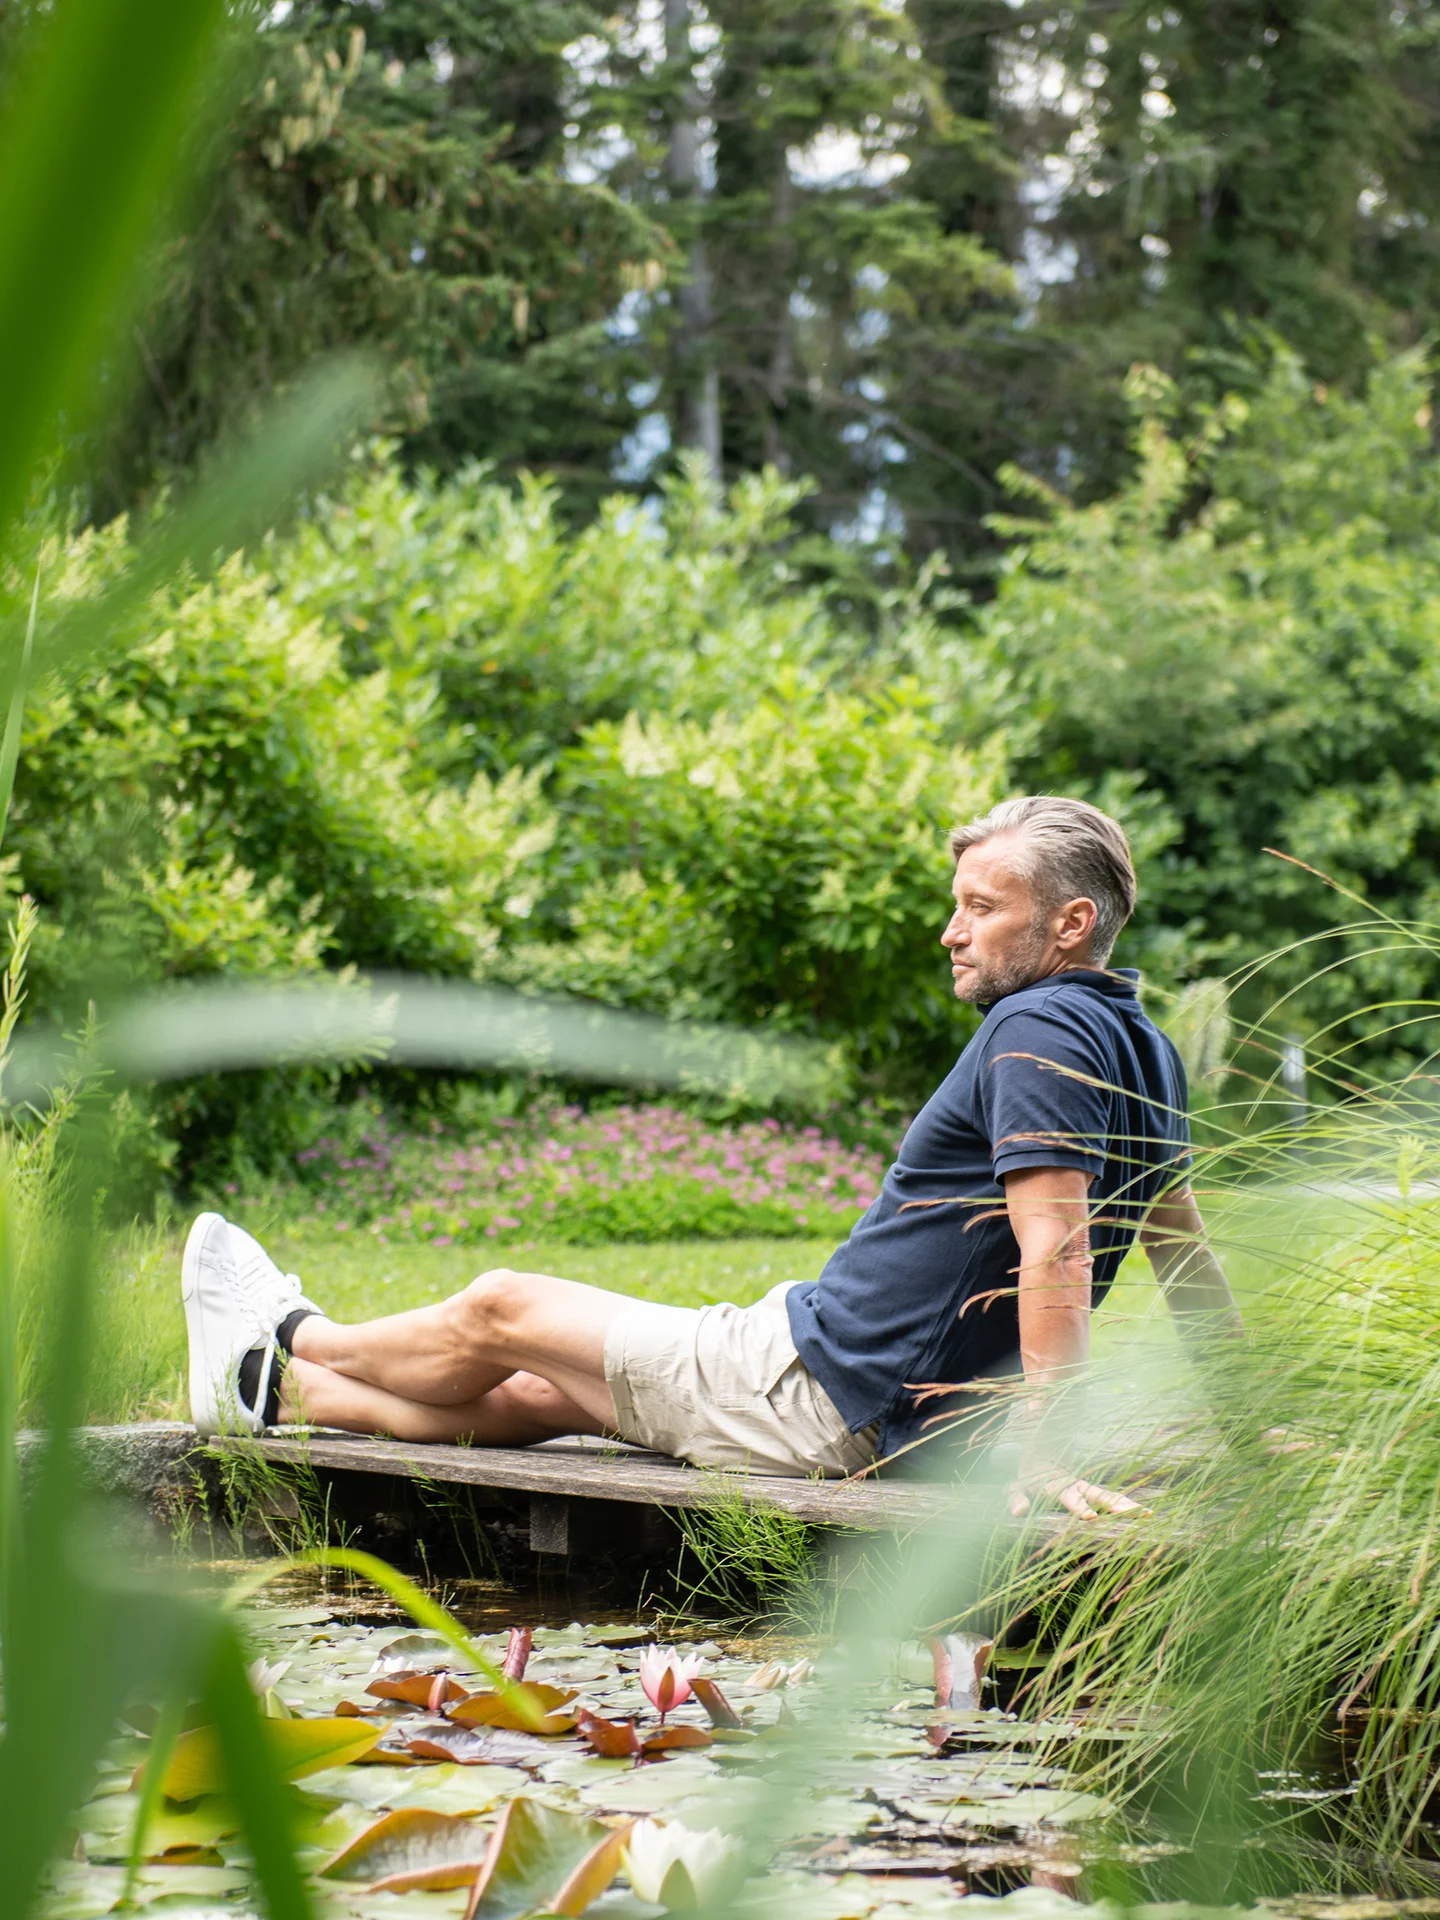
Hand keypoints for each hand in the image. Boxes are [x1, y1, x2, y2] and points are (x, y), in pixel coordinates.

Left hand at [1007, 1469, 1144, 1520]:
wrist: (1038, 1462)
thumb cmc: (1026, 1482)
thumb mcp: (1015, 1489)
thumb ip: (1015, 1499)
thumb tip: (1019, 1511)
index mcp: (1057, 1488)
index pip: (1070, 1498)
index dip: (1079, 1507)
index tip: (1090, 1517)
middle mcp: (1076, 1487)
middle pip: (1098, 1495)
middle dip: (1116, 1505)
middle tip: (1134, 1513)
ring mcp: (1086, 1489)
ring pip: (1109, 1496)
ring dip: (1127, 1505)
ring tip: (1147, 1514)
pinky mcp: (1092, 1492)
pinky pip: (1111, 1498)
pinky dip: (1127, 1505)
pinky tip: (1145, 1514)